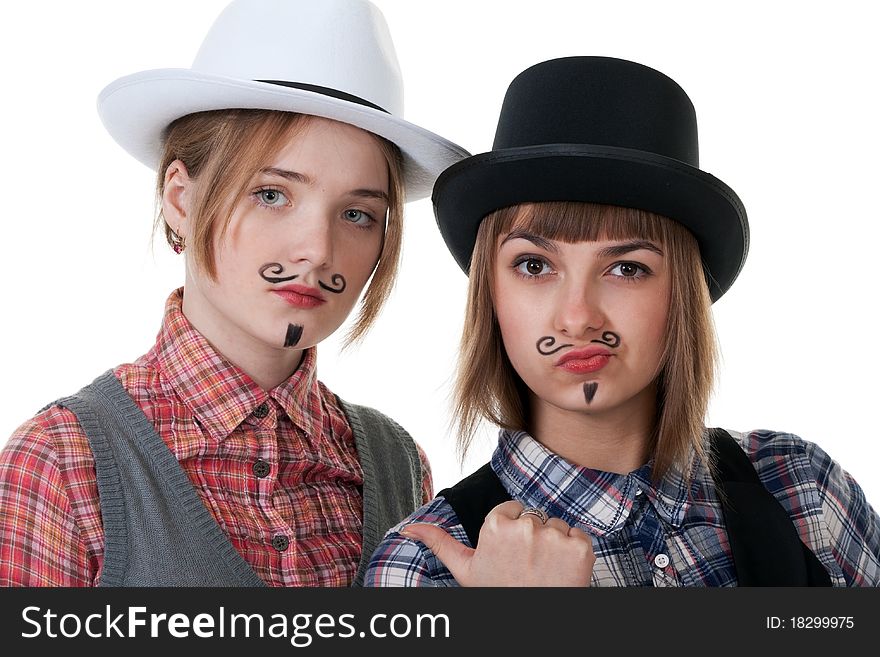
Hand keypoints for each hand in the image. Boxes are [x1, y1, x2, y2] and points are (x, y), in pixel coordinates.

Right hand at [401, 500, 594, 586]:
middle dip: (533, 538)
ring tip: (544, 571)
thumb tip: (407, 527)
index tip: (510, 556)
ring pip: (557, 525)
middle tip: (526, 568)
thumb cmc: (498, 595)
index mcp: (495, 525)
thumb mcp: (466, 570)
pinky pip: (579, 535)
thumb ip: (439, 542)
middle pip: (535, 517)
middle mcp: (525, 527)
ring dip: (555, 545)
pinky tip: (563, 571)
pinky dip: (575, 552)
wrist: (532, 626)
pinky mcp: (579, 548)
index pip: (511, 510)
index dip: (511, 533)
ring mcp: (554, 537)